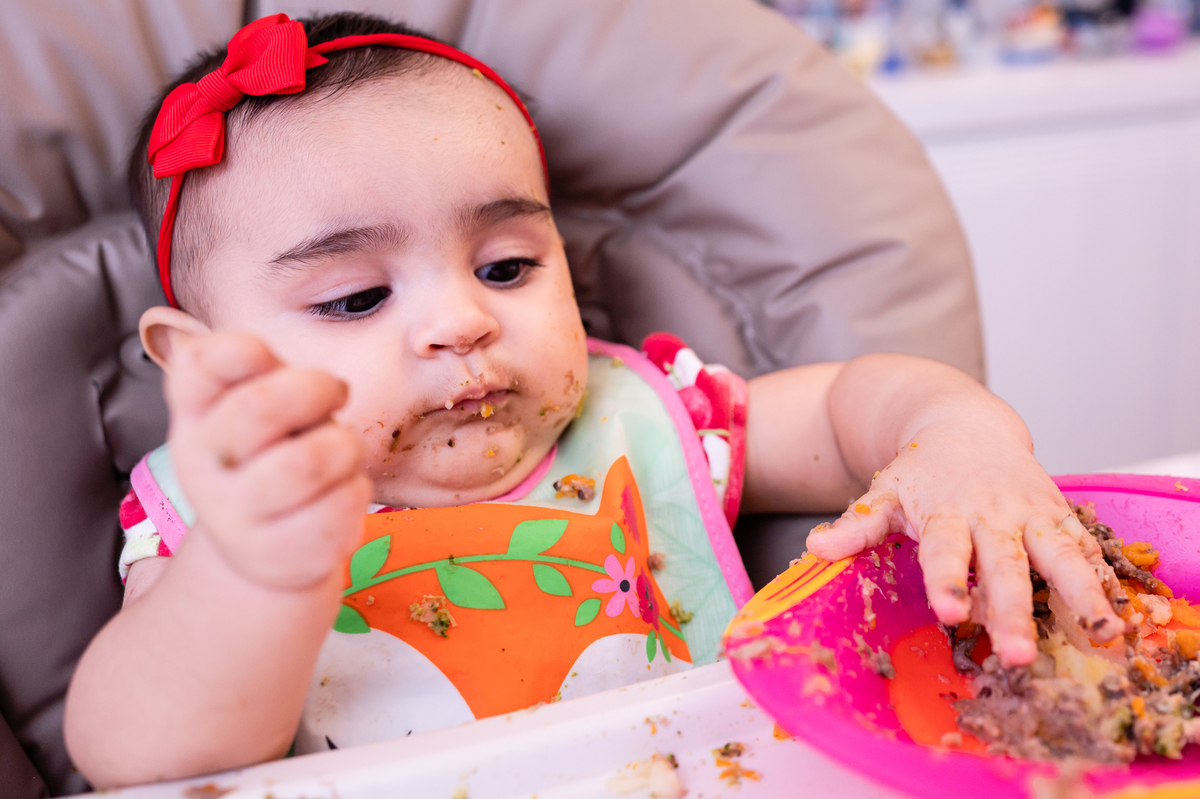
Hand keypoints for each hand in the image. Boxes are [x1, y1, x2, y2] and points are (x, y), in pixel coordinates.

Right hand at [166, 331, 372, 588]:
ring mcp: (235, 516)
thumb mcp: (257, 404)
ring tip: (340, 451)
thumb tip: (232, 346)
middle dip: (315, 388)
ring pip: (307, 463)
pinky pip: (338, 508)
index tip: (266, 355)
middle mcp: (203, 465)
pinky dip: (355, 491)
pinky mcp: (276, 555)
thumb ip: (256, 373)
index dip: (237, 350)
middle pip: (259, 408)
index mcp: (195, 415)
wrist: (269, 545)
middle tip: (335, 392)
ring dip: (343, 446)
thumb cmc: (274, 453)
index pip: (196, 368)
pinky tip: (340, 491)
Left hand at [805, 418, 1122, 666]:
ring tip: (1100, 633)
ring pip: (1059, 555)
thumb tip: (815, 548)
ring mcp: (1030, 513)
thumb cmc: (920, 470)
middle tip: (1016, 653)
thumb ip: (856, 525)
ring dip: (1079, 595)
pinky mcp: (1058, 513)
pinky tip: (1114, 610)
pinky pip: (1084, 545)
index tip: (948, 611)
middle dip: (1010, 609)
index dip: (947, 580)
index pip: (944, 550)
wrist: (963, 423)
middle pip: (1004, 565)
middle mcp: (991, 513)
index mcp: (944, 511)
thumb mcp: (884, 492)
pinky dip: (1101, 575)